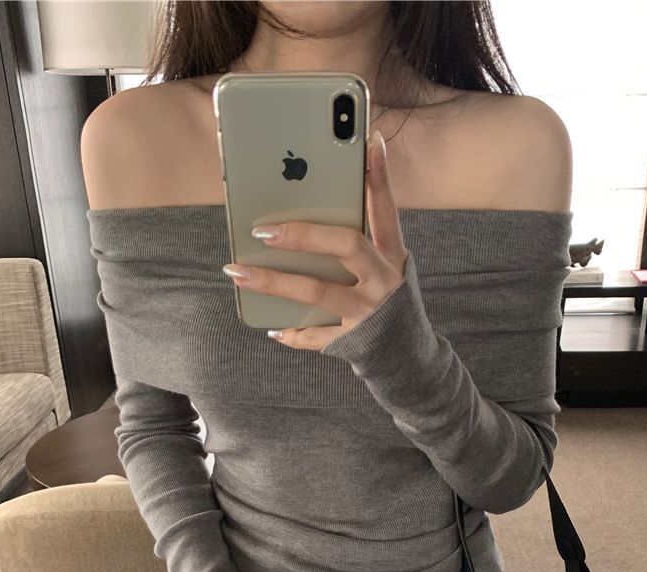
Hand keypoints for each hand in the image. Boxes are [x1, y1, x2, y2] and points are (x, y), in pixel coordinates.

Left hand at [221, 129, 408, 349]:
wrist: (409, 355)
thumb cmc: (386, 299)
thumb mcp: (385, 265)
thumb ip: (360, 237)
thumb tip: (309, 205)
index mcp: (391, 254)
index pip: (385, 208)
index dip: (378, 176)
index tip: (369, 142)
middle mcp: (383, 279)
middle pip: (345, 244)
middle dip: (302, 233)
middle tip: (262, 230)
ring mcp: (369, 311)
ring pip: (317, 291)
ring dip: (274, 282)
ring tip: (237, 272)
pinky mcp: (354, 340)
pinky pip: (316, 334)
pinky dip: (292, 332)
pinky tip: (271, 326)